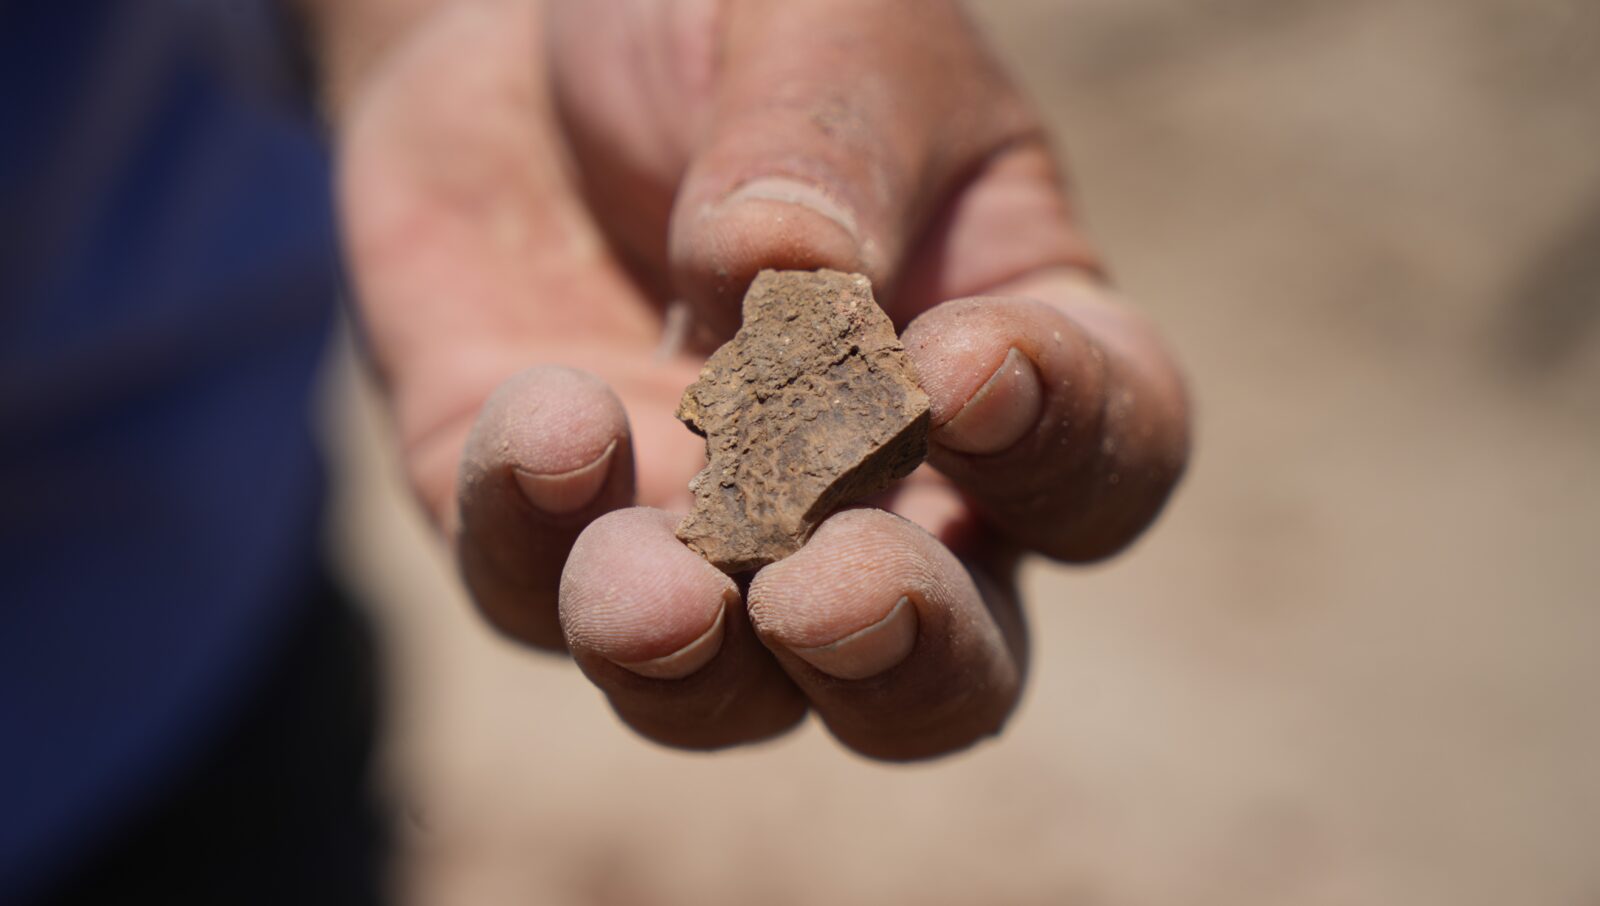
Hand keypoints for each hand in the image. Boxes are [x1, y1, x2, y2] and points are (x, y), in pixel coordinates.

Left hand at [330, 0, 1188, 759]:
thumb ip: (831, 150)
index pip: (1104, 459)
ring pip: (735, 695)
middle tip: (830, 595)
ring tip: (649, 587)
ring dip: (697, 665)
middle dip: (898, 660)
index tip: (958, 366)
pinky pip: (535, 596)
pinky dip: (533, 540)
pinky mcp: (542, 531)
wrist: (527, 30)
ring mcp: (706, 535)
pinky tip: (540, 424)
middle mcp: (878, 493)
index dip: (1055, 445)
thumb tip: (786, 284)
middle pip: (946, 672)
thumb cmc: (731, 22)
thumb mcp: (819, 29)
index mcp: (1015, 363)